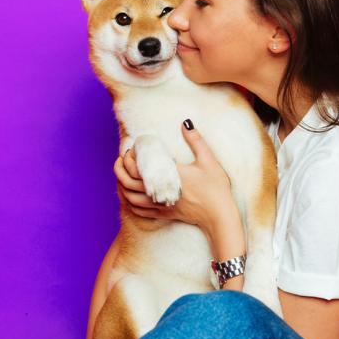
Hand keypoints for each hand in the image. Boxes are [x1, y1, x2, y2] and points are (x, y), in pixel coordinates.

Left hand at [113, 120, 234, 241]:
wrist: (219, 215)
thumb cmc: (215, 188)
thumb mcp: (208, 161)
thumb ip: (196, 140)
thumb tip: (186, 123)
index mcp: (168, 175)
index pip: (138, 167)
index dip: (129, 158)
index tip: (131, 149)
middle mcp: (160, 191)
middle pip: (128, 182)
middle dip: (120, 169)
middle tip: (121, 158)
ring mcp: (160, 205)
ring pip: (130, 197)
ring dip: (122, 185)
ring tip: (122, 174)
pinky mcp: (163, 215)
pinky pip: (138, 211)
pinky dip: (129, 202)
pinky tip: (130, 195)